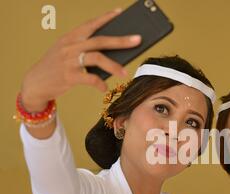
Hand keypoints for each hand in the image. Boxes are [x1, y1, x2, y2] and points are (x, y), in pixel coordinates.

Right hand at [20, 8, 141, 111]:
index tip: (121, 13)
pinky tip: (104, 88)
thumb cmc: (57, 67)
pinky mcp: (69, 76)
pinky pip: (90, 79)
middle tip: (137, 40)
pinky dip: (100, 84)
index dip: (106, 18)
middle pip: (100, 40)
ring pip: (97, 58)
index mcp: (70, 37)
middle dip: (121, 40)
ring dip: (114, 66)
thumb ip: (85, 50)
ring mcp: (69, 60)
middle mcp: (70, 46)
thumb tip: (113, 54)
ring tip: (125, 72)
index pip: (91, 24)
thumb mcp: (67, 53)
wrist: (36, 82)